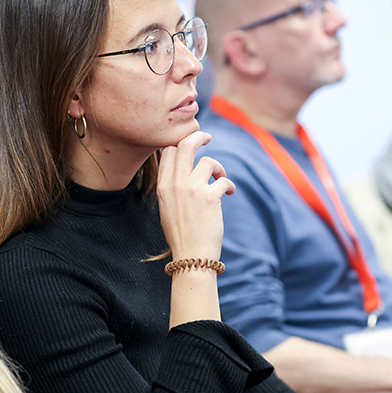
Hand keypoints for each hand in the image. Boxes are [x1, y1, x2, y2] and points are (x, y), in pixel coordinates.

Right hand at [156, 131, 235, 261]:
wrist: (192, 257)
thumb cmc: (181, 235)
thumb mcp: (167, 209)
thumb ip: (172, 188)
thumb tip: (184, 171)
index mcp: (162, 187)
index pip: (167, 151)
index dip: (180, 144)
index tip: (190, 144)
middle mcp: (175, 184)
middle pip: (185, 145)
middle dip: (198, 136)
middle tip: (207, 136)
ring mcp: (192, 189)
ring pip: (208, 161)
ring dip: (218, 168)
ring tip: (220, 179)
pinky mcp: (210, 197)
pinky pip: (223, 180)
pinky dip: (228, 185)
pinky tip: (229, 193)